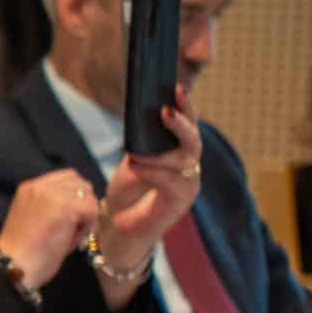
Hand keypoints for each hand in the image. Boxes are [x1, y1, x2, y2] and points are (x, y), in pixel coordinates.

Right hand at [0, 168, 102, 288]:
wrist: (13, 265)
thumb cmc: (23, 253)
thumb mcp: (33, 218)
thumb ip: (51, 205)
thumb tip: (80, 206)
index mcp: (30, 187)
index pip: (67, 177)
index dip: (74, 196)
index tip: (69, 218)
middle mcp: (40, 185)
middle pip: (80, 183)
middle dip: (83, 203)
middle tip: (73, 227)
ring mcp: (53, 194)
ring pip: (88, 195)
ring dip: (86, 215)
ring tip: (70, 234)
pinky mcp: (67, 207)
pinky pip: (91, 210)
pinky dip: (87, 227)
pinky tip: (70, 240)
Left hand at [96, 85, 203, 264]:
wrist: (119, 224)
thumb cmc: (127, 191)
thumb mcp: (133, 159)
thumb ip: (142, 141)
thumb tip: (144, 114)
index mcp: (179, 152)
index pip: (188, 124)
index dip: (186, 106)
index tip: (176, 88)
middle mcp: (189, 166)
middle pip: (193, 140)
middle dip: (181, 124)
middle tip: (165, 111)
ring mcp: (188, 185)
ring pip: (183, 161)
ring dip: (158, 154)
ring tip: (135, 153)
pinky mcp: (181, 203)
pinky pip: (172, 183)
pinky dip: (153, 172)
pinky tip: (135, 166)